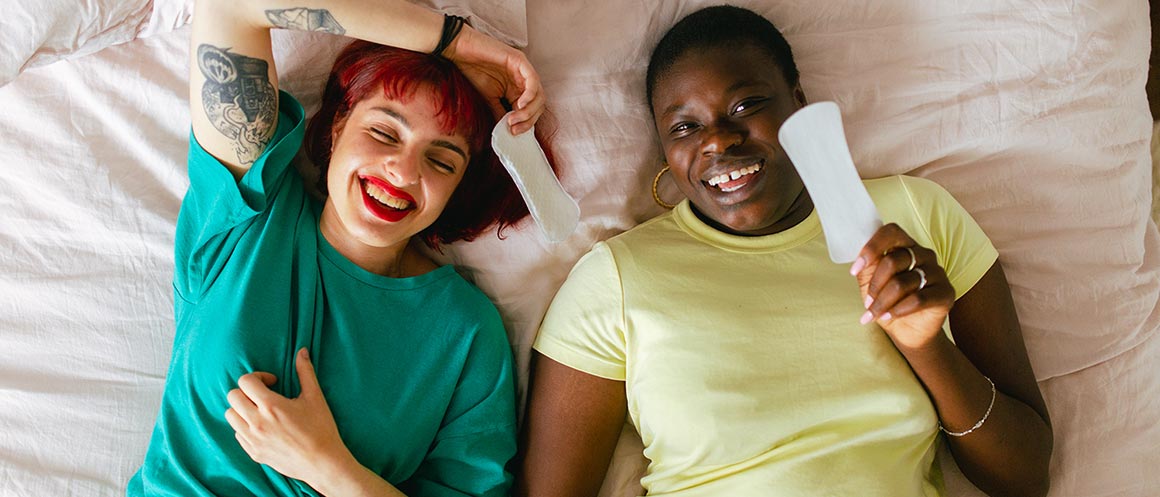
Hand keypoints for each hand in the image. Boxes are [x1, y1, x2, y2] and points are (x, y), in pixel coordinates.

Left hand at [225, 348, 354, 486]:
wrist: (322, 462)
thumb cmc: (321, 428)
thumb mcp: (315, 397)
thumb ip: (305, 372)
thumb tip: (302, 351)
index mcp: (271, 406)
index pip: (245, 381)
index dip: (258, 376)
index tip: (272, 382)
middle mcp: (256, 422)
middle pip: (233, 396)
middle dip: (247, 391)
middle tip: (264, 395)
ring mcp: (252, 439)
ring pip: (230, 416)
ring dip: (242, 409)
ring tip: (260, 410)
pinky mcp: (253, 453)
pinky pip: (237, 434)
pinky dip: (245, 426)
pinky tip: (263, 427)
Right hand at [443, 24, 543, 134]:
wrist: (460, 51)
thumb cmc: (472, 71)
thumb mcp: (489, 98)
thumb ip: (500, 112)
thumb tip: (507, 131)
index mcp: (518, 88)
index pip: (532, 109)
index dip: (526, 124)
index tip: (514, 134)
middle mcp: (524, 79)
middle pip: (539, 104)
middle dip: (529, 120)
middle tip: (514, 129)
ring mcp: (524, 69)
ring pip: (538, 94)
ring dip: (529, 111)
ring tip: (513, 119)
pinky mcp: (520, 60)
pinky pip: (533, 80)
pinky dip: (529, 95)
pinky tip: (518, 105)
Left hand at [850, 223, 955, 351]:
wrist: (907, 331)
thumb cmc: (887, 302)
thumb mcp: (870, 282)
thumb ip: (867, 266)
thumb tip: (858, 260)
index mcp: (905, 245)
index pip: (891, 232)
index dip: (871, 248)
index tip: (855, 269)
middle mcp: (924, 254)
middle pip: (892, 261)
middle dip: (874, 286)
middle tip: (867, 302)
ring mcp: (937, 272)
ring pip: (902, 283)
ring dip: (882, 302)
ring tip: (873, 314)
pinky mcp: (946, 292)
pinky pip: (918, 299)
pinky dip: (898, 310)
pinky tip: (888, 317)